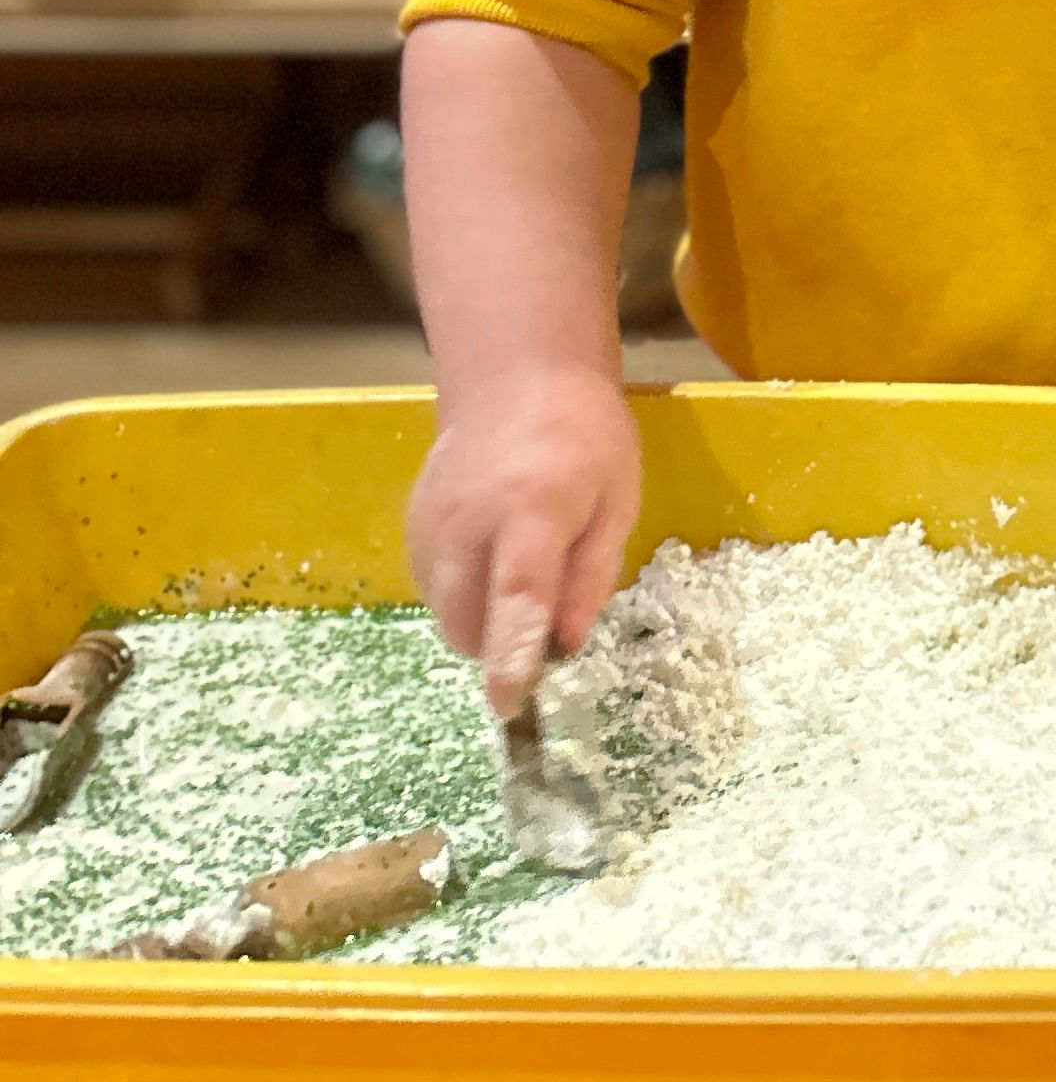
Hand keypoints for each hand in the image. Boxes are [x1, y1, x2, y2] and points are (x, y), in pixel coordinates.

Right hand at [407, 365, 641, 715]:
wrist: (516, 379)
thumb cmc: (585, 438)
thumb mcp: (616, 502)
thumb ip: (591, 576)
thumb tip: (566, 645)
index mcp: (532, 511)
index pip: (516, 596)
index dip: (512, 654)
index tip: (508, 702)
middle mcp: (469, 522)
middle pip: (467, 622)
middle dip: (500, 644)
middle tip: (544, 618)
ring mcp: (431, 523)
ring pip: (444, 612)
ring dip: (480, 619)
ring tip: (520, 571)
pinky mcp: (412, 523)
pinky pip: (431, 586)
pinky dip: (461, 592)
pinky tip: (490, 554)